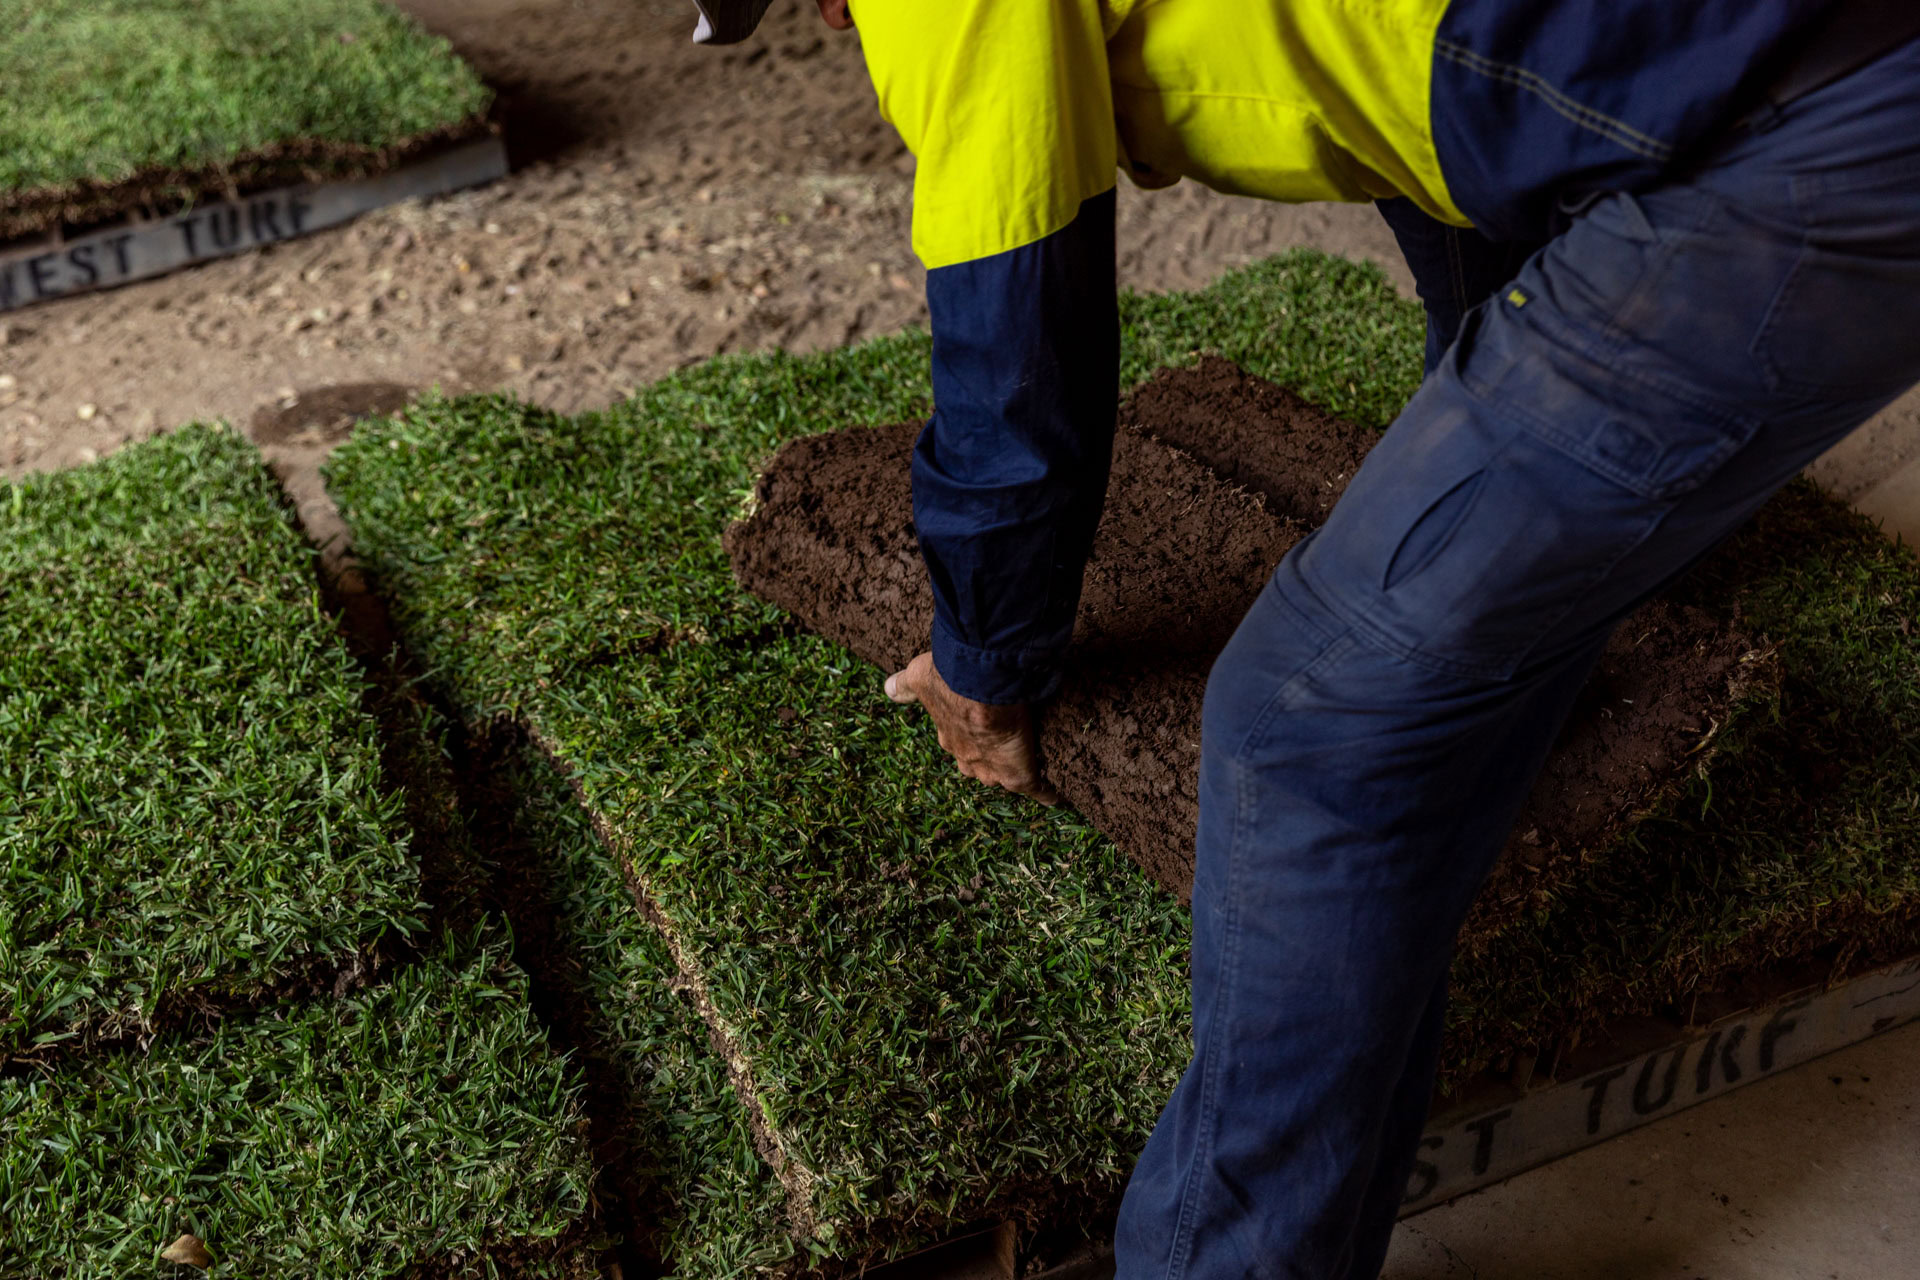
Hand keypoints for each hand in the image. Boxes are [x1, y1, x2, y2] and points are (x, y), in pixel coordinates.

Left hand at [884, 652, 1059, 804]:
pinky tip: (1054, 797)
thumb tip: (889, 690)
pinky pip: (1035, 790)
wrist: (979, 685)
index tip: (976, 734)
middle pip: (977, 766)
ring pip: (1001, 777)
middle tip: (1001, 749)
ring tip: (1028, 766)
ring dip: (1011, 772)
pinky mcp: (1018, 775)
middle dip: (986, 761)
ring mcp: (992, 769)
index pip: (958, 744)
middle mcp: (967, 758)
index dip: (967, 739)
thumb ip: (905, 686)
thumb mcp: (920, 679)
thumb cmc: (948, 679)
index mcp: (949, 736)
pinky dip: (1045, 794)